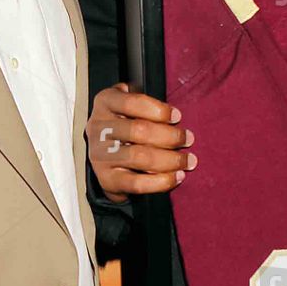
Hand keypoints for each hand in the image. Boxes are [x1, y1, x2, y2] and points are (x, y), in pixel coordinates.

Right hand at [86, 83, 195, 200]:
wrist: (106, 155)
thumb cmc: (126, 125)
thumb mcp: (130, 106)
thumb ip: (146, 104)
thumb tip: (174, 115)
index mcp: (105, 102)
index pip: (131, 103)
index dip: (158, 110)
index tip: (177, 116)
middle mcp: (98, 128)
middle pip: (139, 131)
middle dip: (170, 136)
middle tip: (188, 139)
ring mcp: (99, 155)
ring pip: (139, 157)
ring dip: (170, 159)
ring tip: (187, 160)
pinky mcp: (107, 179)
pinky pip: (136, 183)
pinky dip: (161, 181)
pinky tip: (177, 177)